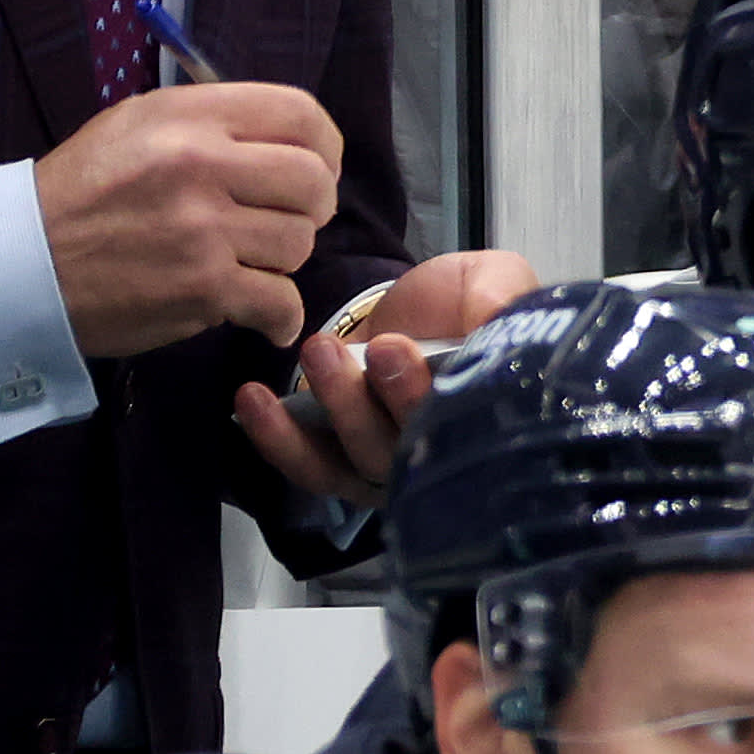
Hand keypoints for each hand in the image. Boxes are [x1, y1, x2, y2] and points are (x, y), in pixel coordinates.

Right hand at [36, 81, 341, 358]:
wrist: (21, 264)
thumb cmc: (80, 192)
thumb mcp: (135, 124)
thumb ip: (210, 122)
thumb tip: (286, 139)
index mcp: (189, 116)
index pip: (299, 113)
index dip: (324, 144)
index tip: (317, 166)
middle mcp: (201, 164)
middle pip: (313, 181)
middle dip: (312, 205)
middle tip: (286, 220)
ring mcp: (203, 229)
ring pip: (298, 242)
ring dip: (282, 259)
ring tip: (248, 262)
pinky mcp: (201, 288)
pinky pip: (280, 300)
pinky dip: (278, 314)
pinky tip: (261, 313)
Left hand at [236, 245, 545, 500]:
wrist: (423, 305)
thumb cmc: (469, 303)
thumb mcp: (500, 286)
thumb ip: (501, 303)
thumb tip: (494, 324)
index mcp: (488, 423)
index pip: (463, 438)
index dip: (427, 403)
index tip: (399, 351)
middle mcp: (438, 461)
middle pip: (402, 457)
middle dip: (376, 403)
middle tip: (370, 345)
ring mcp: (385, 468)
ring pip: (352, 462)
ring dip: (333, 410)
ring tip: (320, 351)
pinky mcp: (338, 462)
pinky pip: (308, 465)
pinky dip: (277, 439)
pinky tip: (252, 401)